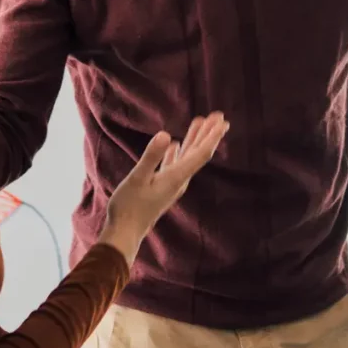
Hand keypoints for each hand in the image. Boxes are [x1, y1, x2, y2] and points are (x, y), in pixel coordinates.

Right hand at [98, 113, 228, 266]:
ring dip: (194, 139)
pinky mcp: (162, 186)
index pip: (200, 153)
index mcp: (176, 177)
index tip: (221, 121)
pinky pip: (175, 164)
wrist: (126, 231)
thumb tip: (164, 134)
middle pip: (198, 153)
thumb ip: (151, 157)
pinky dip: (178, 151)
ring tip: (200, 122)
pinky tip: (174, 145)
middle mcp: (179, 180)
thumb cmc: (129, 206)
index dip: (212, 136)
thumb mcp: (137, 178)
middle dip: (208, 134)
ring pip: (187, 157)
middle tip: (219, 116)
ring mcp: (171, 183)